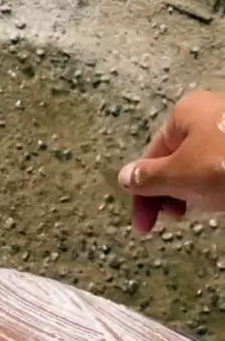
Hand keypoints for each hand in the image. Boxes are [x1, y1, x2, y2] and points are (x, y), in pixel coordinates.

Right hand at [118, 90, 224, 232]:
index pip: (150, 157)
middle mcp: (208, 115)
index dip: (142, 194)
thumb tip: (124, 176)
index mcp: (184, 113)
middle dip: (168, 195)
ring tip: (200, 211)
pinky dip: (215, 189)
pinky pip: (221, 171)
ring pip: (198, 169)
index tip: (144, 227)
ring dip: (191, 195)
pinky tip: (220, 202)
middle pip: (174, 162)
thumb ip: (147, 178)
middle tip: (172, 220)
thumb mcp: (178, 174)